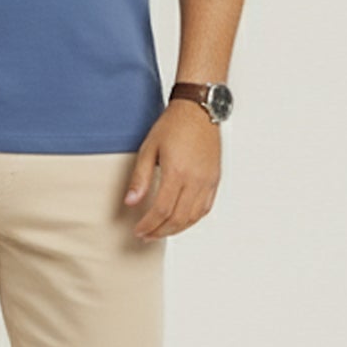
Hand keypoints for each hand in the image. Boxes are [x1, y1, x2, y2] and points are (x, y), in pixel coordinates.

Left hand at [123, 101, 220, 239]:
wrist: (198, 110)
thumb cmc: (173, 125)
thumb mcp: (149, 148)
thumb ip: (140, 178)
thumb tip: (130, 202)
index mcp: (177, 172)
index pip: (162, 210)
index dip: (148, 225)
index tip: (138, 231)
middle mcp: (195, 180)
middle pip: (178, 218)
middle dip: (160, 231)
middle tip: (146, 236)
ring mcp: (208, 180)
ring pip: (193, 217)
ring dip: (176, 229)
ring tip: (160, 231)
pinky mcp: (215, 179)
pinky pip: (205, 208)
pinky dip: (192, 219)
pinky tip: (180, 221)